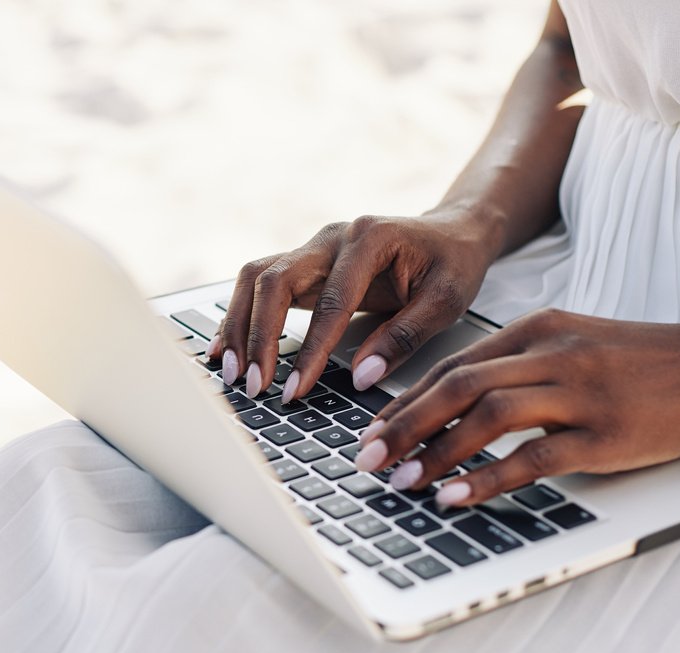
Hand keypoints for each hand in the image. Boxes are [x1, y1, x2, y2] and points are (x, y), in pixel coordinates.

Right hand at [208, 209, 497, 400]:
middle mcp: (331, 238)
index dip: (310, 350)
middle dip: (258, 336)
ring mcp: (313, 248)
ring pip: (255, 279)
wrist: (452, 234)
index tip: (296, 390)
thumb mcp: (447, 301)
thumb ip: (404, 337)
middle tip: (254, 383)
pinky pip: (259, 286)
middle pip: (274, 280)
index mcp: (370, 238)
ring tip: (232, 372)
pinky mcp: (304, 265)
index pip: (330, 301)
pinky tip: (226, 349)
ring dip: (239, 326)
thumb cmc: (454, 264)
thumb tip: (361, 378)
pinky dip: (240, 317)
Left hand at [354, 309, 679, 505]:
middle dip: (403, 424)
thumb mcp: (572, 344)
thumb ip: (517, 366)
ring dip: (436, 450)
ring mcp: (580, 392)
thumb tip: (454, 404)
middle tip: (367, 459)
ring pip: (489, 415)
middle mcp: (551, 354)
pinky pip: (535, 456)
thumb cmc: (640, 361)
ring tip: (401, 481)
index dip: (405, 401)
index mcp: (536, 330)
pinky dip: (488, 478)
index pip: (453, 365)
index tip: (372, 432)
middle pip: (458, 385)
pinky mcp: (606, 433)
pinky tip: (455, 496)